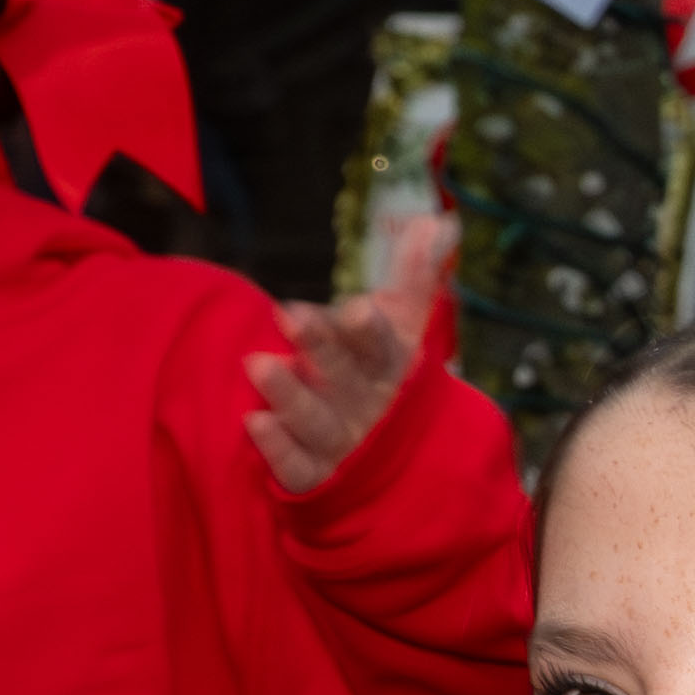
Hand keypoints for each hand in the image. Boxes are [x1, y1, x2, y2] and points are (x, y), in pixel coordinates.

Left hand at [245, 289, 433, 498]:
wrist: (393, 453)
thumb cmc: (382, 369)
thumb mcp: (403, 320)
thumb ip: (416, 271)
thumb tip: (439, 221)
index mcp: (388, 365)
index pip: (379, 344)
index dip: (366, 329)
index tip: (354, 309)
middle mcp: (367, 404)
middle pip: (344, 376)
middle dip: (320, 347)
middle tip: (290, 315)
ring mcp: (343, 442)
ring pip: (318, 421)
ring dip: (290, 395)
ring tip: (258, 364)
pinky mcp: (318, 473)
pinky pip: (300, 468)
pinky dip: (280, 451)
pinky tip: (255, 423)